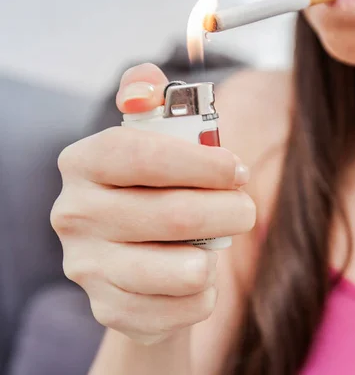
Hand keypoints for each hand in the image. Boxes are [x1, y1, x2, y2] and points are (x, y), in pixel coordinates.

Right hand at [51, 63, 255, 344]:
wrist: (136, 263)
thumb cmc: (155, 192)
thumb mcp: (155, 143)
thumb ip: (152, 104)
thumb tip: (146, 79)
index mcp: (84, 162)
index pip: (140, 155)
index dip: (200, 163)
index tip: (238, 171)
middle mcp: (74, 214)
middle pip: (173, 214)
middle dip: (229, 212)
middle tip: (245, 210)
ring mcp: (88, 267)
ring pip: (185, 269)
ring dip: (217, 255)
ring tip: (217, 243)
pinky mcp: (110, 309)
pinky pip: (185, 306)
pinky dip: (206, 293)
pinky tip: (196, 276)